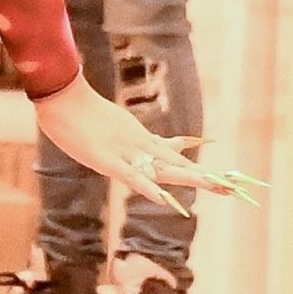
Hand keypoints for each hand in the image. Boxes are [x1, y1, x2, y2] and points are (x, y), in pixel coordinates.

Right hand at [34, 75, 262, 212]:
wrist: (61, 96)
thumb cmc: (81, 111)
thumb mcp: (112, 126)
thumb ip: (132, 137)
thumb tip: (148, 140)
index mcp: (139, 139)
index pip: (174, 156)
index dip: (198, 169)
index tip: (223, 179)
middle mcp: (138, 145)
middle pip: (175, 163)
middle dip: (203, 177)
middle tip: (232, 188)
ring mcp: (124, 151)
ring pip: (160, 168)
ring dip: (187, 178)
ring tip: (212, 187)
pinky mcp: (106, 159)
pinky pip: (130, 175)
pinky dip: (147, 187)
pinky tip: (163, 197)